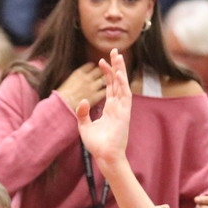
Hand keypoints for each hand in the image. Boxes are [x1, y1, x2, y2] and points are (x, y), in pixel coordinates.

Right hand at [55, 62, 105, 110]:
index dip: (93, 69)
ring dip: (106, 81)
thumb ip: (76, 78)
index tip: (94, 72)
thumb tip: (80, 78)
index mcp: (78, 73)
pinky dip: (107, 90)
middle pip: (100, 70)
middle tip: (103, 78)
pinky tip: (106, 93)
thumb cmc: (61, 98)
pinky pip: (105, 90)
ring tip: (106, 85)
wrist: (61, 107)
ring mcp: (92, 87)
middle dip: (102, 73)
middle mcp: (86, 77)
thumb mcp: (67, 82)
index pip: (91, 65)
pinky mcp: (95, 96)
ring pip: (104, 79)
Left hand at [75, 49, 129, 167]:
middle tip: (114, 51)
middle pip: (117, 82)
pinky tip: (119, 73)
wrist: (104, 156)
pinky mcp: (124, 113)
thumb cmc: (97, 144)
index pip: (110, 86)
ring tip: (117, 56)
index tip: (102, 61)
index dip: (107, 73)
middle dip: (116, 66)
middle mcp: (117, 106)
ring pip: (122, 85)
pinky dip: (122, 84)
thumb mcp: (84, 126)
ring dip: (120, 70)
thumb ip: (82, 113)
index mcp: (110, 108)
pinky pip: (124, 96)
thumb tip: (83, 100)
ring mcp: (122, 109)